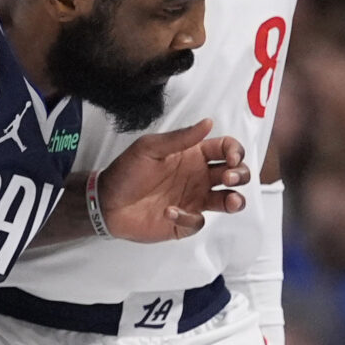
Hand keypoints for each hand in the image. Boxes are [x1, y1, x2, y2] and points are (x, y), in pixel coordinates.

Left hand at [93, 121, 247, 242]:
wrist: (105, 202)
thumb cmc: (125, 171)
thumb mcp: (150, 148)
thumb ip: (180, 138)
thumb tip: (208, 122)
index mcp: (193, 155)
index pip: (225, 149)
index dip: (235, 152)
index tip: (230, 158)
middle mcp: (198, 177)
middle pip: (234, 174)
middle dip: (240, 174)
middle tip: (228, 177)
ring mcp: (192, 200)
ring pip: (227, 200)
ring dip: (235, 200)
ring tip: (231, 201)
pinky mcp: (183, 222)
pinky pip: (198, 222)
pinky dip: (190, 218)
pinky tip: (170, 211)